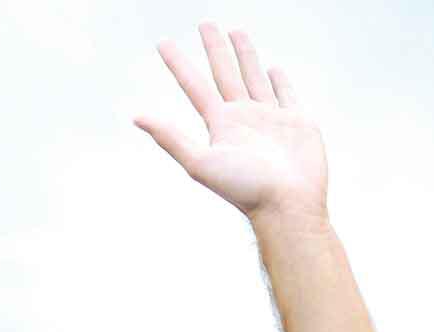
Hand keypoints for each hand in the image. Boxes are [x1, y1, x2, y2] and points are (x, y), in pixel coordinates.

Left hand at [134, 24, 328, 222]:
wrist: (287, 206)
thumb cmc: (245, 188)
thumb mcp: (200, 162)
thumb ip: (170, 138)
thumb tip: (136, 116)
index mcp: (219, 125)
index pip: (194, 86)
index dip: (178, 63)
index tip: (162, 43)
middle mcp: (242, 118)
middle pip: (224, 73)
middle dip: (214, 48)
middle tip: (205, 23)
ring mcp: (270, 119)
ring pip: (253, 77)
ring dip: (245, 56)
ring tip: (236, 32)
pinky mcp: (297, 123)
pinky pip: (286, 94)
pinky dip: (280, 80)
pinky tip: (273, 69)